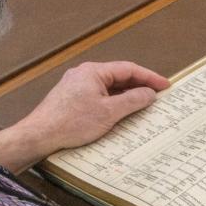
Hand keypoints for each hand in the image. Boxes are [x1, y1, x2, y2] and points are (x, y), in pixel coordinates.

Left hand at [0, 61, 169, 172]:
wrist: (40, 135)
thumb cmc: (72, 123)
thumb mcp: (109, 112)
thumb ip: (132, 100)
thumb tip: (149, 94)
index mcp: (93, 72)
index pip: (128, 69)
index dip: (149, 77)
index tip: (165, 85)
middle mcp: (84, 74)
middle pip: (119, 77)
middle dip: (139, 85)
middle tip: (158, 95)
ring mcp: (77, 86)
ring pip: (109, 87)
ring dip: (127, 95)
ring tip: (144, 105)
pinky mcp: (72, 99)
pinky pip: (99, 96)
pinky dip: (114, 101)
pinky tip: (122, 112)